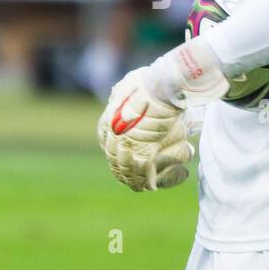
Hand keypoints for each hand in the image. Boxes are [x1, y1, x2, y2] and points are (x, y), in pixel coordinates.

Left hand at [97, 67, 193, 191]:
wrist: (162, 85)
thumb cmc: (149, 81)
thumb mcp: (128, 84)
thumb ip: (121, 93)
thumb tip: (116, 94)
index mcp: (109, 120)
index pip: (106, 144)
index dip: (114, 156)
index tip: (119, 162)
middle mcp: (115, 134)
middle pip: (115, 160)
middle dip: (123, 172)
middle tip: (129, 182)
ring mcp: (128, 144)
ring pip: (128, 169)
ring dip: (134, 180)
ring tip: (141, 187)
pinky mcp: (144, 151)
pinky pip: (143, 171)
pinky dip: (146, 180)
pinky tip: (151, 186)